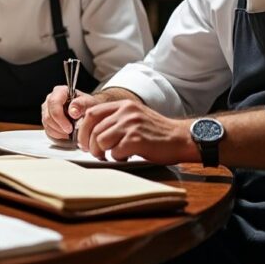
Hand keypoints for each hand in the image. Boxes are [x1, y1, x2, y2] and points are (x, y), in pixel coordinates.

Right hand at [42, 85, 99, 140]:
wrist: (87, 112)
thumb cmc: (88, 106)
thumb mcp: (89, 103)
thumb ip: (81, 105)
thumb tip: (72, 111)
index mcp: (60, 91)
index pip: (54, 102)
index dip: (60, 117)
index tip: (69, 127)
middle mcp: (51, 99)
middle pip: (48, 115)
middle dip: (59, 126)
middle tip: (71, 131)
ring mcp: (46, 110)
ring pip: (47, 124)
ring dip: (58, 131)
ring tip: (70, 132)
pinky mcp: (46, 120)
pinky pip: (47, 130)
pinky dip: (57, 134)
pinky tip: (65, 133)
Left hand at [77, 99, 195, 163]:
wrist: (181, 138)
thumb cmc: (157, 132)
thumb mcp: (135, 117)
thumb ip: (115, 120)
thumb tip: (91, 132)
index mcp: (124, 105)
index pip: (92, 113)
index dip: (83, 129)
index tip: (83, 140)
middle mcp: (126, 112)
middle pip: (93, 128)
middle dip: (89, 144)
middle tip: (93, 152)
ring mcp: (131, 125)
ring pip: (101, 140)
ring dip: (102, 152)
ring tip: (111, 156)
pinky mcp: (136, 140)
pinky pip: (115, 152)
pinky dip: (117, 158)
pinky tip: (126, 157)